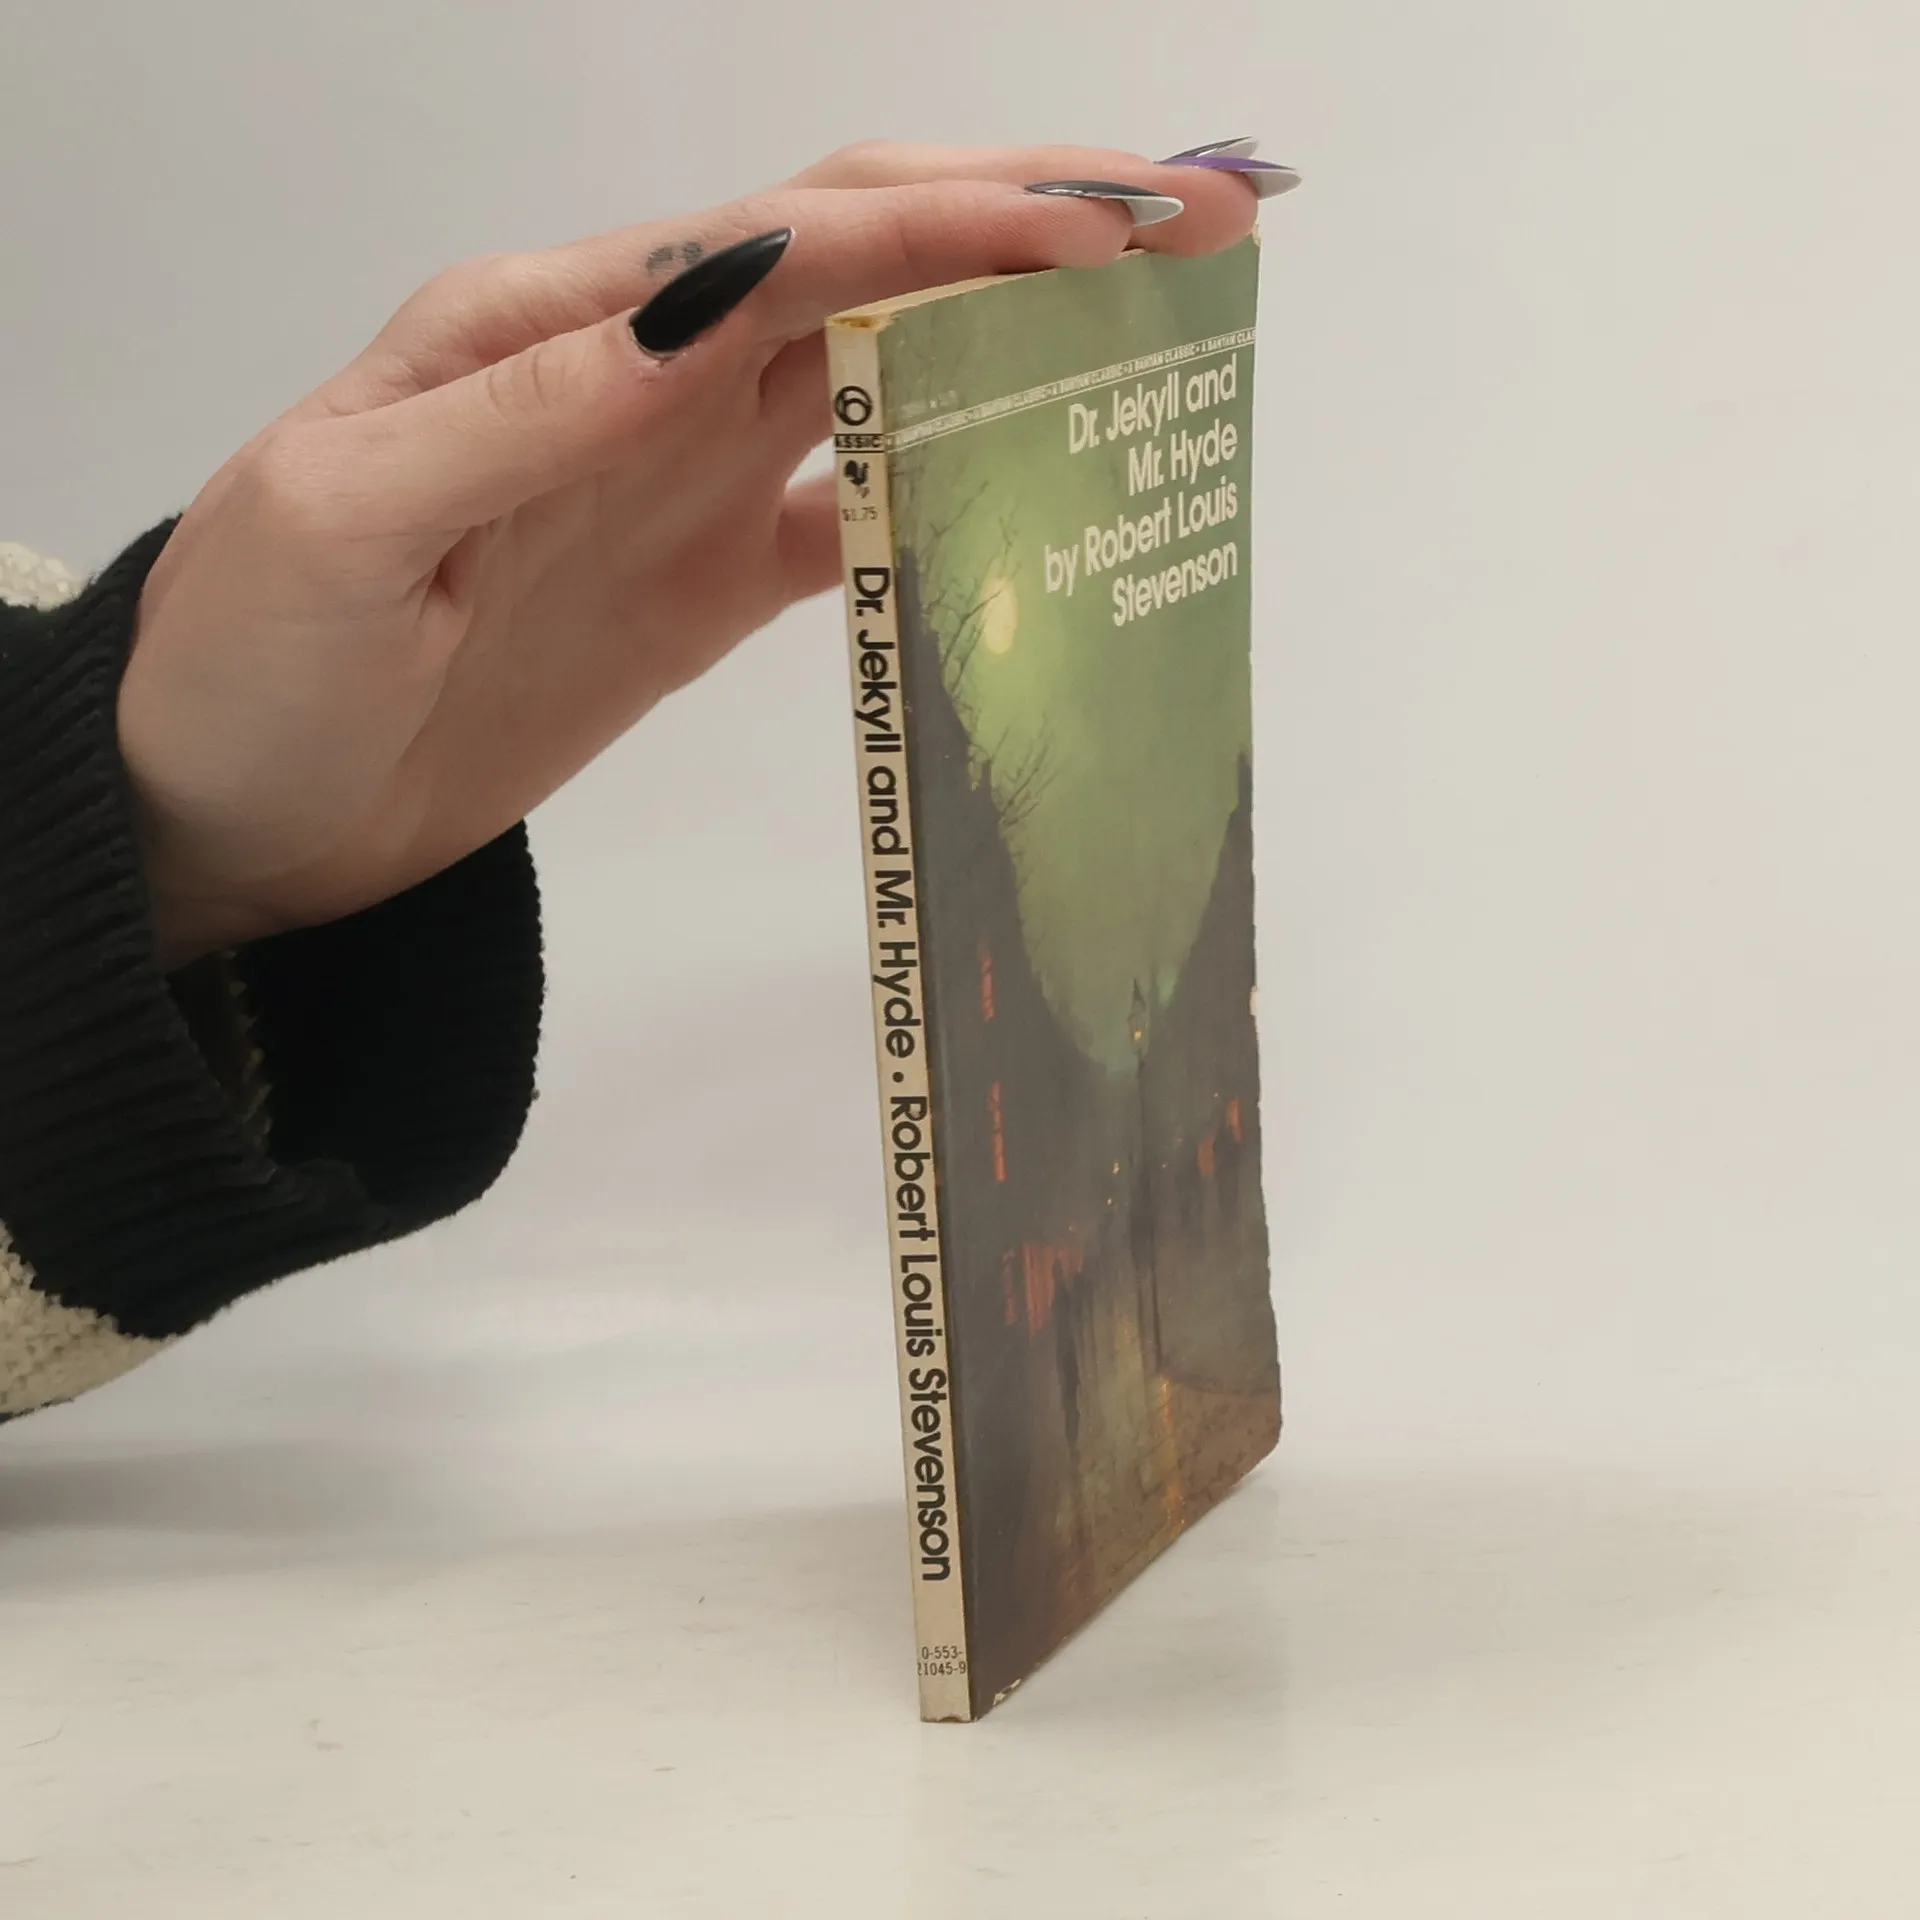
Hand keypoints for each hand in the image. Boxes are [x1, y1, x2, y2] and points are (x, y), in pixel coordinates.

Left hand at [119, 141, 1262, 966]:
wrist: (237, 815)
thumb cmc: (259, 660)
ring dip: (1019, 339)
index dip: (955, 222)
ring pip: (879, 372)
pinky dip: (946, 495)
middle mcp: (639, 377)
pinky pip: (847, 520)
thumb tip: (718, 300)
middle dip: (1034, 224)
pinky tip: (1034, 498)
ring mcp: (679, 484)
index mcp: (555, 325)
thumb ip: (534, 409)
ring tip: (1158, 330)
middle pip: (865, 265)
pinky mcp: (697, 587)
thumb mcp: (357, 518)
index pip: (786, 237)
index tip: (1111, 226)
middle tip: (1207, 213)